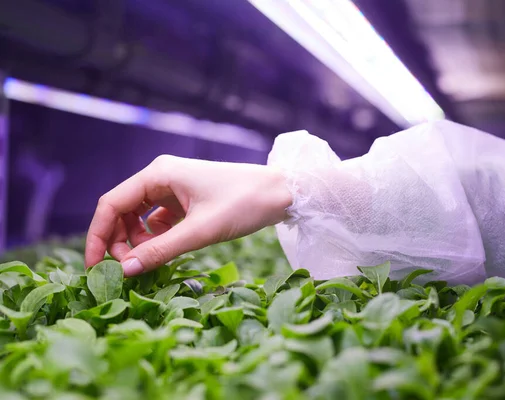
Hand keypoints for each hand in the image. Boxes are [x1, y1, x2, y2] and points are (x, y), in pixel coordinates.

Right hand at [85, 155, 291, 276]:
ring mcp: (174, 187)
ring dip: (137, 241)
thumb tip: (125, 271)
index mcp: (159, 174)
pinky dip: (156, 237)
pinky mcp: (187, 199)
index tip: (95, 267)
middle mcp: (162, 176)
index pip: (111, 204)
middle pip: (122, 211)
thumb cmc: (244, 204)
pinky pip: (159, 219)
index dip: (98, 236)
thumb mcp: (201, 231)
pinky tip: (163, 252)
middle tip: (127, 271)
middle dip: (119, 242)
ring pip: (139, 217)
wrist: (282, 192)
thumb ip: (161, 251)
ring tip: (147, 263)